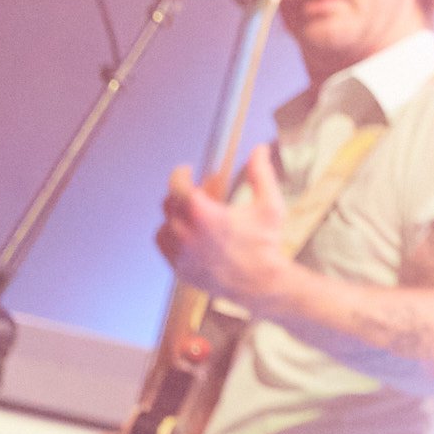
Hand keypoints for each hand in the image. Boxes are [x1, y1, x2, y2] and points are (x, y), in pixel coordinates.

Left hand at [156, 148, 291, 308]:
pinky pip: (165, 247)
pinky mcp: (180, 270)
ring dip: (175, 216)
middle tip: (197, 193)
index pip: (177, 185)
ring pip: (164, 226)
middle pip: (169, 204)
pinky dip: (171, 237)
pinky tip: (188, 234)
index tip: (187, 170)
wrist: (262, 285)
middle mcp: (186, 234)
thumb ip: (261, 173)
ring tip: (193, 215)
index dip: (180, 174)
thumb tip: (260, 149)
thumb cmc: (266, 244)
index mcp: (203, 214)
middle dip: (181, 194)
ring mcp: (181, 254)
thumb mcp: (269, 204)